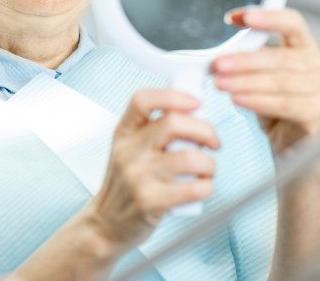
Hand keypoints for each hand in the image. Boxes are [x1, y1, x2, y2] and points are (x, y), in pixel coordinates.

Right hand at [88, 89, 219, 249]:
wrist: (106, 222)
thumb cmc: (126, 182)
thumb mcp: (129, 148)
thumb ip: (152, 130)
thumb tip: (194, 112)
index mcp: (124, 131)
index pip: (142, 100)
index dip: (173, 96)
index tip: (195, 103)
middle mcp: (128, 150)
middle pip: (173, 123)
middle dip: (205, 130)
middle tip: (213, 142)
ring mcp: (137, 176)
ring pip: (189, 158)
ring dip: (210, 163)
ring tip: (207, 169)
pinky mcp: (149, 201)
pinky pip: (193, 188)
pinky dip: (207, 187)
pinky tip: (203, 187)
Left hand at [213, 8, 319, 153]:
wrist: (288, 138)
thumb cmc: (273, 99)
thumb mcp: (260, 73)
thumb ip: (248, 57)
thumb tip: (219, 52)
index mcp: (304, 47)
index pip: (292, 23)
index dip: (268, 17)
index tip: (240, 17)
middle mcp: (319, 66)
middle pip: (281, 57)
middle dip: (244, 61)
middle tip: (218, 65)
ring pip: (279, 82)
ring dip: (245, 82)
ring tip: (220, 83)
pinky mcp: (316, 114)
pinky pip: (284, 105)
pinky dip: (257, 101)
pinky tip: (237, 99)